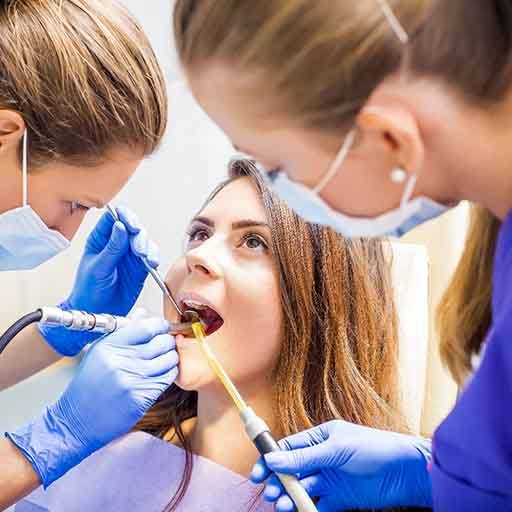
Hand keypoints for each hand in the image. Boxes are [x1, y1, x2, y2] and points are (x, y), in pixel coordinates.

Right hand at [7, 316, 177, 487]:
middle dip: (168, 341)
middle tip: (165, 344)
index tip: (162, 327)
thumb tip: (144, 314)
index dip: (159, 324)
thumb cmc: (88, 385)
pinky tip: (161, 374)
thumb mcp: (99, 352)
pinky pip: (167, 378)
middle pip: (162, 342)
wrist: (77, 420)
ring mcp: (133, 380)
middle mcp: (121, 361)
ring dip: (171, 358)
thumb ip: (124, 331)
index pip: (147, 326)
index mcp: (110, 346)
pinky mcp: (142, 398)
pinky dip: (169, 374)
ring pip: (169, 359)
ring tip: (163, 360)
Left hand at [40, 206, 159, 355]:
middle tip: (139, 249)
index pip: (114, 218)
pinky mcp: (140, 267)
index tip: (132, 226)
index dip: (125, 217)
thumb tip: (120, 226)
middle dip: (139, 236)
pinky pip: (151, 256)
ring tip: (146, 259)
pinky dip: (154, 257)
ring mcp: (129, 255)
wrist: (96, 313)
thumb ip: (111, 248)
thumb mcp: (97, 268)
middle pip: (133, 227)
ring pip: (144, 240)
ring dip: (148, 247)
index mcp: (100, 239)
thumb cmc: (89, 291)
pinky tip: (151, 263)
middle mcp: (117, 244)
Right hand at [250, 420, 431, 511]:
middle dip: (278, 482)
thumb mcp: (336, 449)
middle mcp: (322, 458)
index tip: (257, 474)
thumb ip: (304, 457)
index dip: (270, 460)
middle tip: (271, 493)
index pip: (288, 448)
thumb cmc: (374, 449)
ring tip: (283, 506)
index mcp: (319, 438)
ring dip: (290, 497)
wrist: (407, 472)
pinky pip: (317, 505)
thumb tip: (272, 459)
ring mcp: (330, 479)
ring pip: (302, 489)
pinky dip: (306, 510)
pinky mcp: (340, 499)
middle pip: (291, 471)